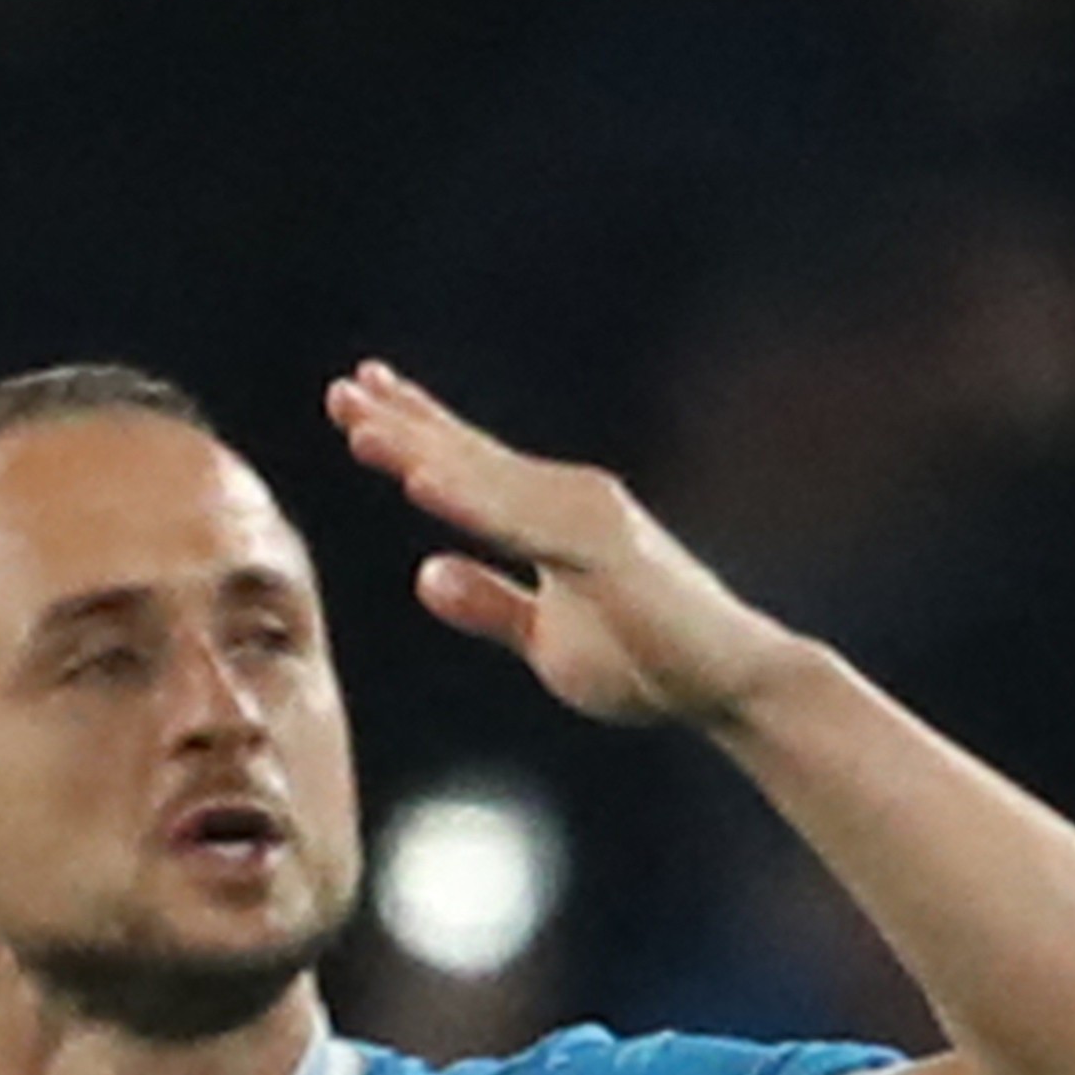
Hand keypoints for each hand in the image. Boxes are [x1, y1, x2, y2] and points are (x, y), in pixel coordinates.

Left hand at [321, 363, 816, 732]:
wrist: (733, 685)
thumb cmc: (651, 664)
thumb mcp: (548, 641)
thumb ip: (491, 607)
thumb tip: (424, 573)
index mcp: (552, 520)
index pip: (471, 468)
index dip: (414, 433)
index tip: (356, 401)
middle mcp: (569, 501)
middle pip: (470, 458)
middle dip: (403, 423)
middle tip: (341, 389)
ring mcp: (589, 520)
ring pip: (487, 482)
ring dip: (422, 451)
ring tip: (360, 427)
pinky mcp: (607, 550)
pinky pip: (520, 523)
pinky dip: (469, 502)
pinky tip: (419, 484)